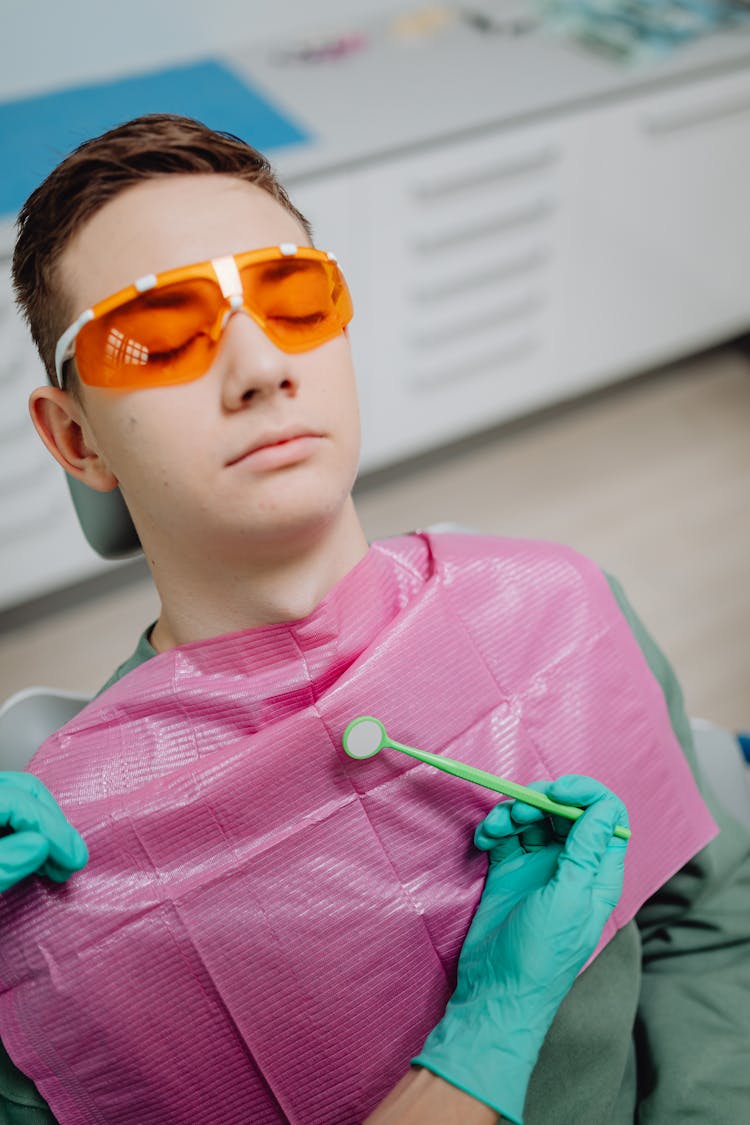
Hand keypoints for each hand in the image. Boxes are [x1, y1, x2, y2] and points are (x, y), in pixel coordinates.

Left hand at [0, 773, 87, 891]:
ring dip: (45, 828)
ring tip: (58, 864)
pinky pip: (10, 812)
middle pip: (25, 789)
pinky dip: (28, 831)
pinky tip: (38, 857)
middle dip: (55, 823)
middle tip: (72, 857)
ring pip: (20, 797)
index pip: (21, 800)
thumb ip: (4, 862)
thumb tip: (41, 844)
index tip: (74, 859)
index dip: (54, 829)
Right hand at [413, 775, 628, 1124]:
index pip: (606, 816)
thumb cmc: (542, 954)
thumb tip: (604, 809)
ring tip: (497, 828)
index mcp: (597, 873)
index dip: (585, 795)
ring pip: (532, 819)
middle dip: (543, 799)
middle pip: (565, 811)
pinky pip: (504, 836)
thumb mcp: (569, 900)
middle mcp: (571, 865)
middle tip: (520, 808)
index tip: (556, 792)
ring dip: (513, 813)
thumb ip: (585, 852)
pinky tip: (482, 840)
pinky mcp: (507, 872)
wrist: (496, 991)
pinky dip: (494, 829)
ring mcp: (538, 868)